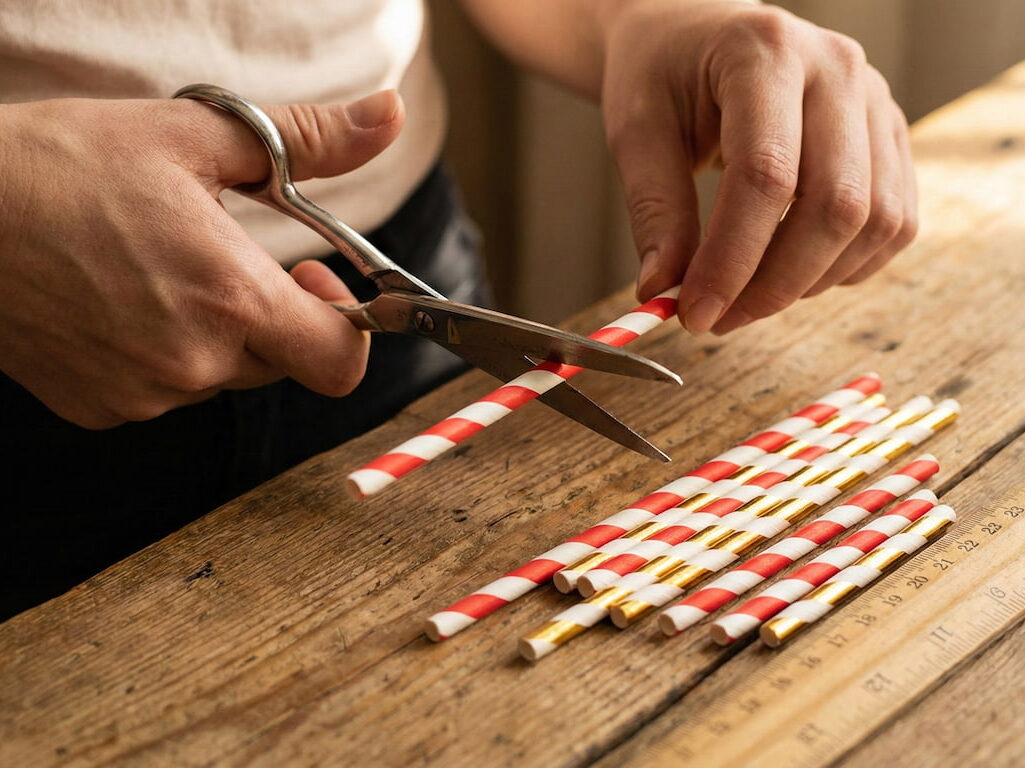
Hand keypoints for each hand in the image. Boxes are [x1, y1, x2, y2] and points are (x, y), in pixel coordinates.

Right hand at [0, 89, 403, 427]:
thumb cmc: (61, 164)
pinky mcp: (101, 408)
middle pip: (283, 363)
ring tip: (157, 270)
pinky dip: (162, 353)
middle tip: (229, 259)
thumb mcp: (191, 135)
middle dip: (275, 315)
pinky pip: (166, 391)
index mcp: (229, 297)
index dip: (349, 325)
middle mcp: (193, 360)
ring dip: (215, 331)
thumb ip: (306, 141)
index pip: (341, 361)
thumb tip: (385, 118)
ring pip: (223, 375)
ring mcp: (144, 394)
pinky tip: (120, 304)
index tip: (316, 280)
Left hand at [601, 1, 916, 332]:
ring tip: (748, 297)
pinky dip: (847, 266)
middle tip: (718, 319)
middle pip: (836, 206)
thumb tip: (664, 291)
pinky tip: (792, 273)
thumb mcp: (637, 132)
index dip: (733, 260)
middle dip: (775, 284)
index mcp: (764, 53)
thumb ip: (654, 211)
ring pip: (877, 222)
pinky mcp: (889, 135)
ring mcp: (875, 100)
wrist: (696, 34)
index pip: (767, 176)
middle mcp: (837, 68)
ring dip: (811, 281)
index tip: (695, 312)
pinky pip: (895, 222)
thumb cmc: (662, 75)